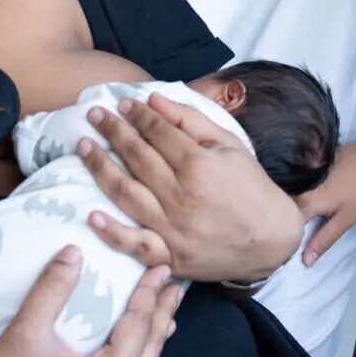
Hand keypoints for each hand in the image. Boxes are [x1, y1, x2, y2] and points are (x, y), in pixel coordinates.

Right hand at [0, 246, 180, 356]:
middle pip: (149, 353)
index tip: (161, 271)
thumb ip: (53, 288)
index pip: (137, 327)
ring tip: (164, 324)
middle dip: (162, 318)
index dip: (148, 295)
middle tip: (175, 291)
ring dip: (150, 347)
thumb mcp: (27, 330)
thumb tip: (73, 252)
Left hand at [80, 94, 300, 282]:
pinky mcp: (170, 256)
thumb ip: (192, 121)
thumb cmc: (253, 189)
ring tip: (84, 147)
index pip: (157, 133)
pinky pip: (135, 245)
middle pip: (136, 157)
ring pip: (126, 194)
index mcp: (199, 165)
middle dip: (113, 131)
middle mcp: (181, 196)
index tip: (123, 103)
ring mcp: (173, 228)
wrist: (272, 241)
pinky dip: (112, 233)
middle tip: (94, 115)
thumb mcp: (231, 146)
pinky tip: (91, 216)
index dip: (137, 115)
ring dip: (100, 168)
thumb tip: (155, 100)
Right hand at [295, 139, 355, 266]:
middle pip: (288, 210)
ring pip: (293, 197)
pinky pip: (300, 185)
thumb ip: (325, 238)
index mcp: (306, 199)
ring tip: (303, 219)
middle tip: (297, 236)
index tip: (290, 250)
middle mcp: (300, 185)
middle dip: (290, 224)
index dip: (288, 239)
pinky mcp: (310, 165)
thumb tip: (306, 260)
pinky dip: (302, 195)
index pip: (287, 224)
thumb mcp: (347, 217)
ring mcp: (304, 173)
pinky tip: (309, 199)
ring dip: (295, 210)